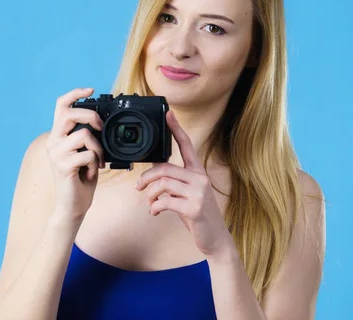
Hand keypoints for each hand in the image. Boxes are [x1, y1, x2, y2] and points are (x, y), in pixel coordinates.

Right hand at [45, 88, 105, 221]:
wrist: (73, 205)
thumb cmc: (82, 179)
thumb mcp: (85, 152)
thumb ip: (87, 136)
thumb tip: (100, 122)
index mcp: (58, 136)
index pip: (60, 106)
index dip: (75, 94)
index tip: (90, 90)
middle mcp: (53, 142)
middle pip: (70, 114)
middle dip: (91, 117)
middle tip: (101, 128)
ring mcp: (56, 154)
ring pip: (84, 135)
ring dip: (98, 148)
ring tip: (97, 161)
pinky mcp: (63, 166)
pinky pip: (88, 154)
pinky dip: (96, 163)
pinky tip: (91, 173)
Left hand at [135, 110, 233, 258]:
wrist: (215, 239)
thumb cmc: (197, 214)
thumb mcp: (186, 194)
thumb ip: (174, 181)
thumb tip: (152, 173)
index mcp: (198, 172)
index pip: (186, 145)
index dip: (176, 129)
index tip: (168, 114)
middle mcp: (200, 179)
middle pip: (165, 168)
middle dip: (146, 177)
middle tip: (138, 187)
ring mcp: (199, 193)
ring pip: (163, 184)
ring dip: (149, 195)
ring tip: (149, 203)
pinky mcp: (195, 208)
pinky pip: (165, 201)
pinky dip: (155, 207)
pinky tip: (155, 212)